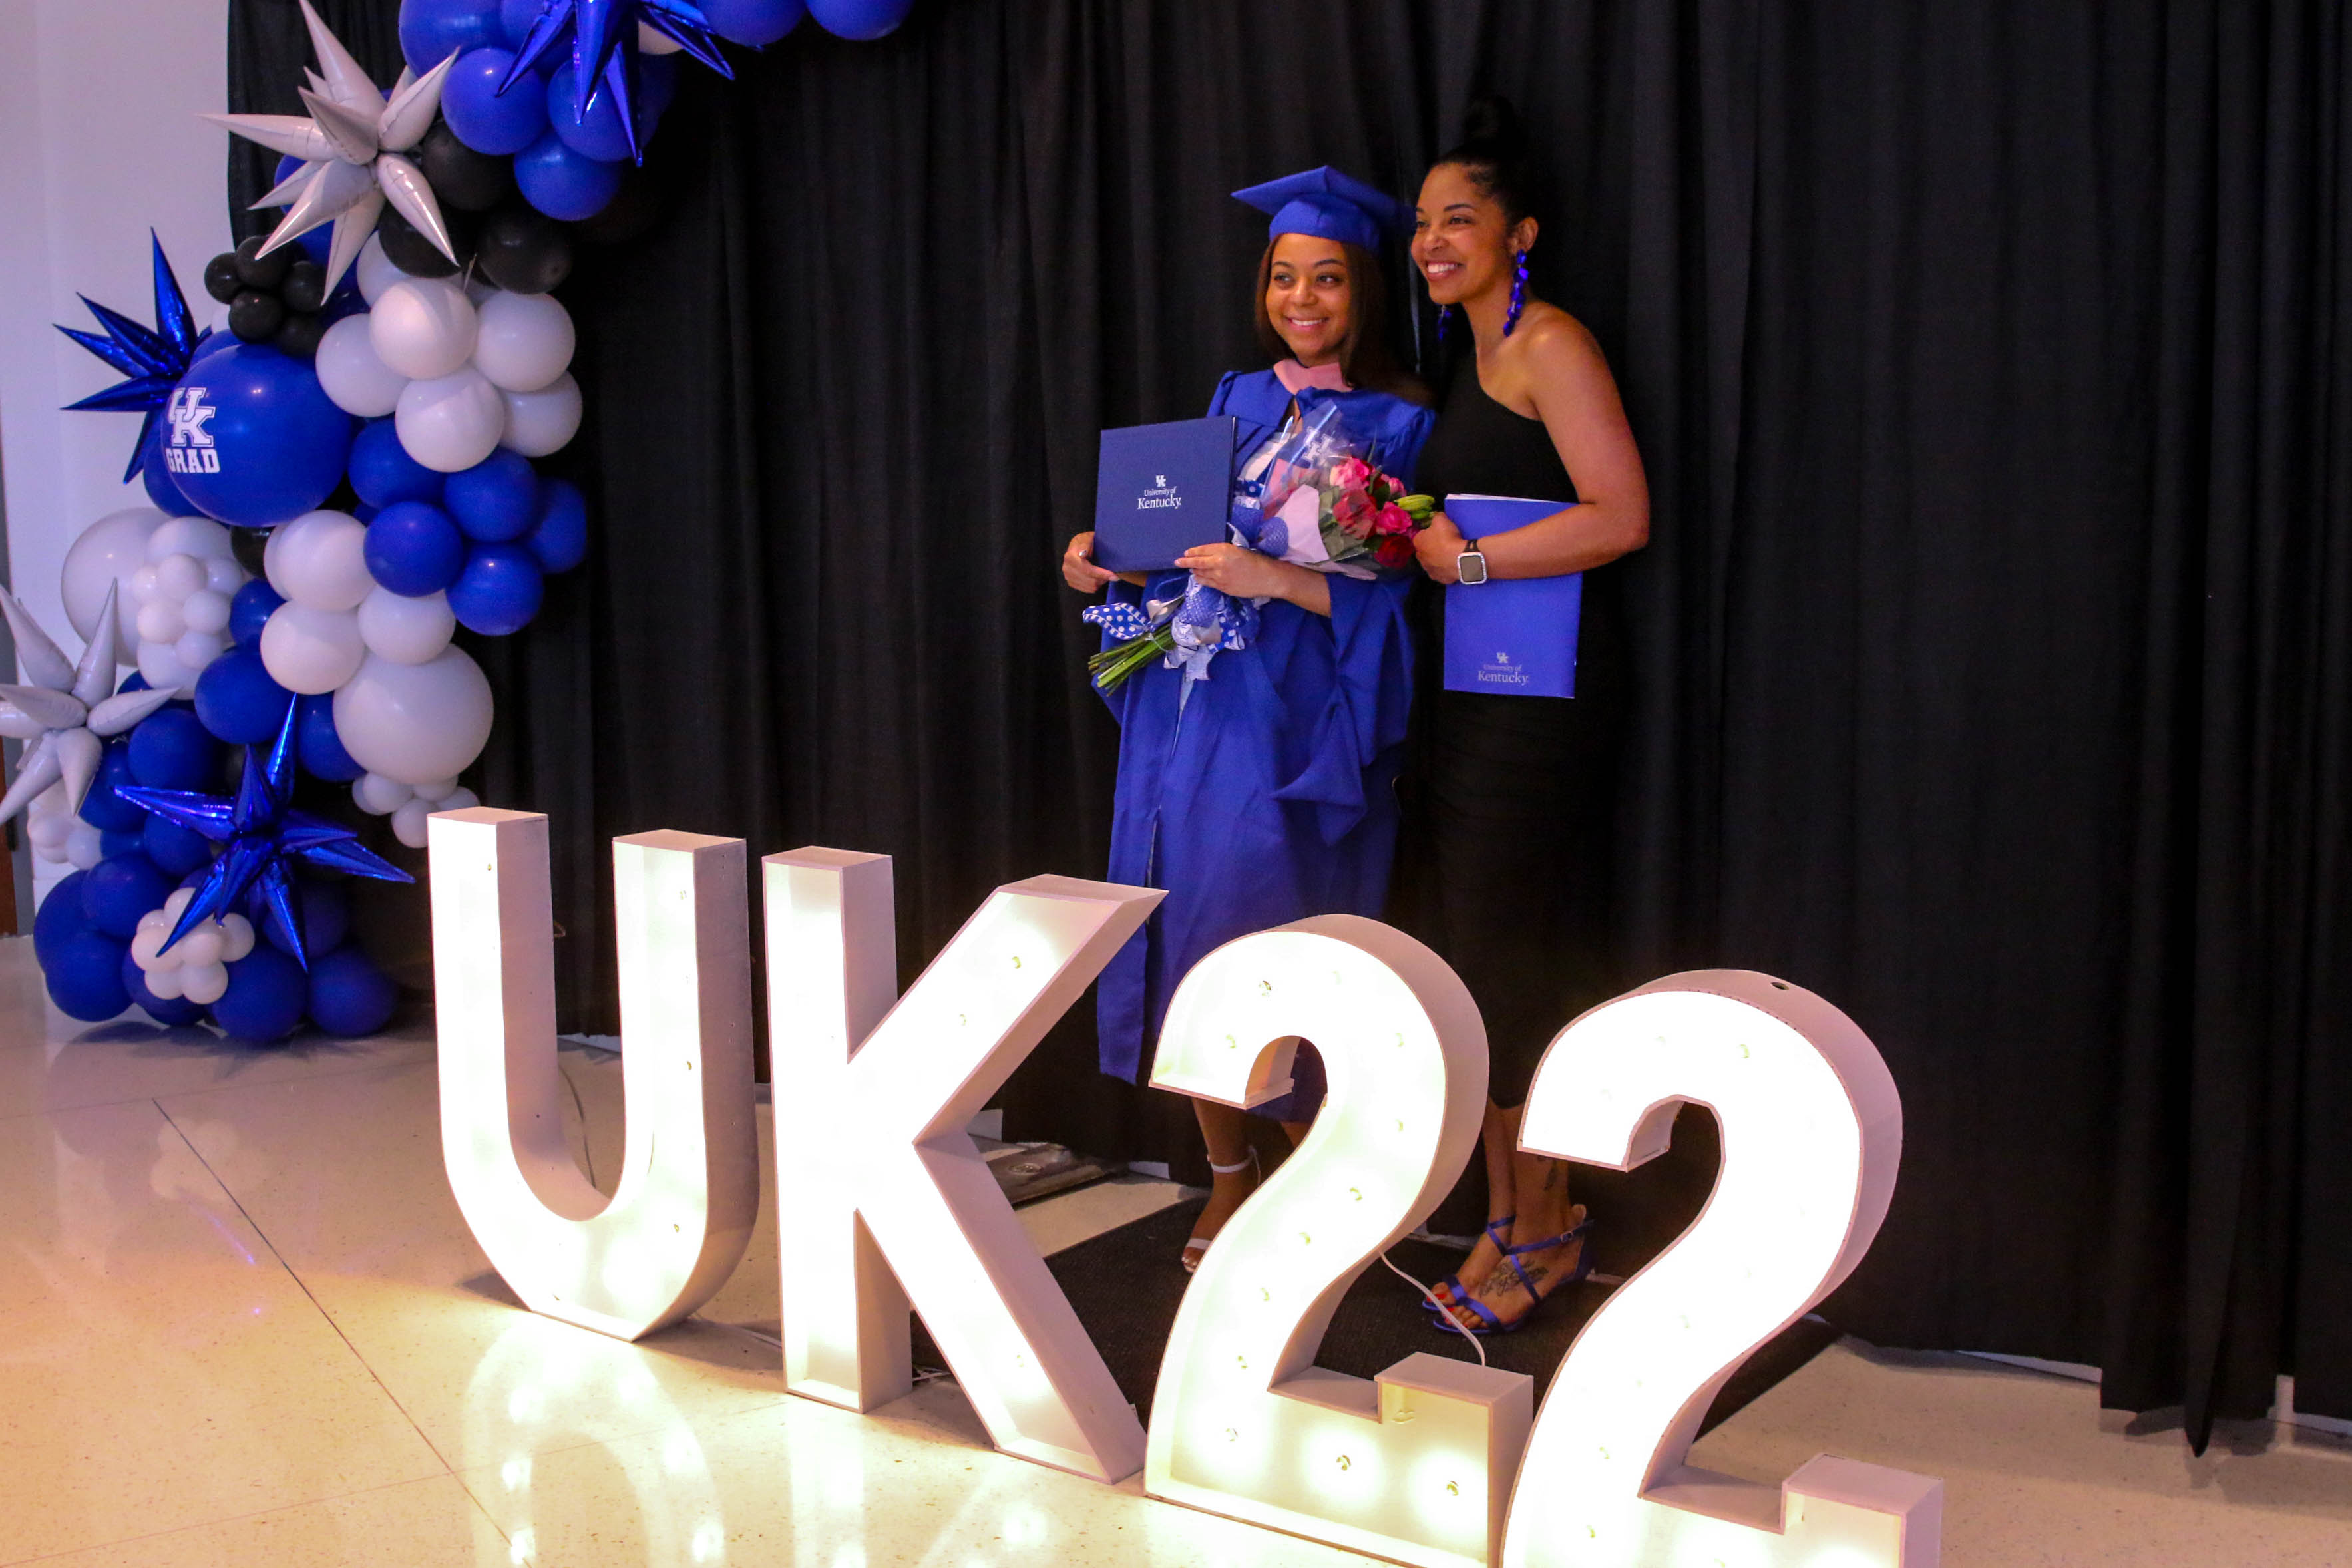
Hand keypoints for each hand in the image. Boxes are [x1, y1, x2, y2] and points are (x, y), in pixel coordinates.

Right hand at [1063, 531, 1117, 592]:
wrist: (1076, 546)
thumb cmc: (1085, 541)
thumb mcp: (1088, 538)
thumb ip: (1086, 544)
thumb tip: (1083, 553)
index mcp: (1070, 557)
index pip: (1089, 570)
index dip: (1103, 574)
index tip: (1115, 575)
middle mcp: (1067, 568)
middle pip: (1091, 581)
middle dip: (1104, 579)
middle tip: (1114, 575)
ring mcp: (1068, 577)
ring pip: (1091, 586)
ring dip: (1101, 582)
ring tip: (1106, 575)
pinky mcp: (1071, 582)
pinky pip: (1088, 589)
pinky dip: (1096, 585)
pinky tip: (1099, 578)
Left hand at [1176, 543, 1298, 600]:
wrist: (1267, 577)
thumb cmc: (1256, 561)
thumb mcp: (1238, 550)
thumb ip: (1223, 552)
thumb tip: (1210, 555)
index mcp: (1224, 550)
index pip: (1203, 550)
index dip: (1193, 552)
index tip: (1186, 553)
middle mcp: (1218, 563)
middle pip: (1197, 563)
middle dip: (1186, 562)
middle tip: (1177, 562)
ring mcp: (1219, 577)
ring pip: (1200, 574)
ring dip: (1194, 572)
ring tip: (1190, 570)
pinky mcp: (1222, 588)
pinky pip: (1208, 583)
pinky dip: (1201, 580)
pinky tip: (1199, 578)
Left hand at [1415, 511, 1467, 584]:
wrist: (1459, 558)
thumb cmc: (1447, 537)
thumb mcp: (1441, 519)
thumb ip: (1436, 517)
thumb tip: (1437, 517)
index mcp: (1417, 542)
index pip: (1421, 535)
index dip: (1430, 533)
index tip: (1439, 532)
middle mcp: (1419, 557)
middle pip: (1425, 550)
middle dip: (1432, 547)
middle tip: (1445, 543)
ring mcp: (1428, 570)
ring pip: (1432, 562)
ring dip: (1438, 559)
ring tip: (1450, 554)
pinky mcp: (1439, 578)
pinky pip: (1441, 572)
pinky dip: (1445, 568)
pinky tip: (1452, 564)